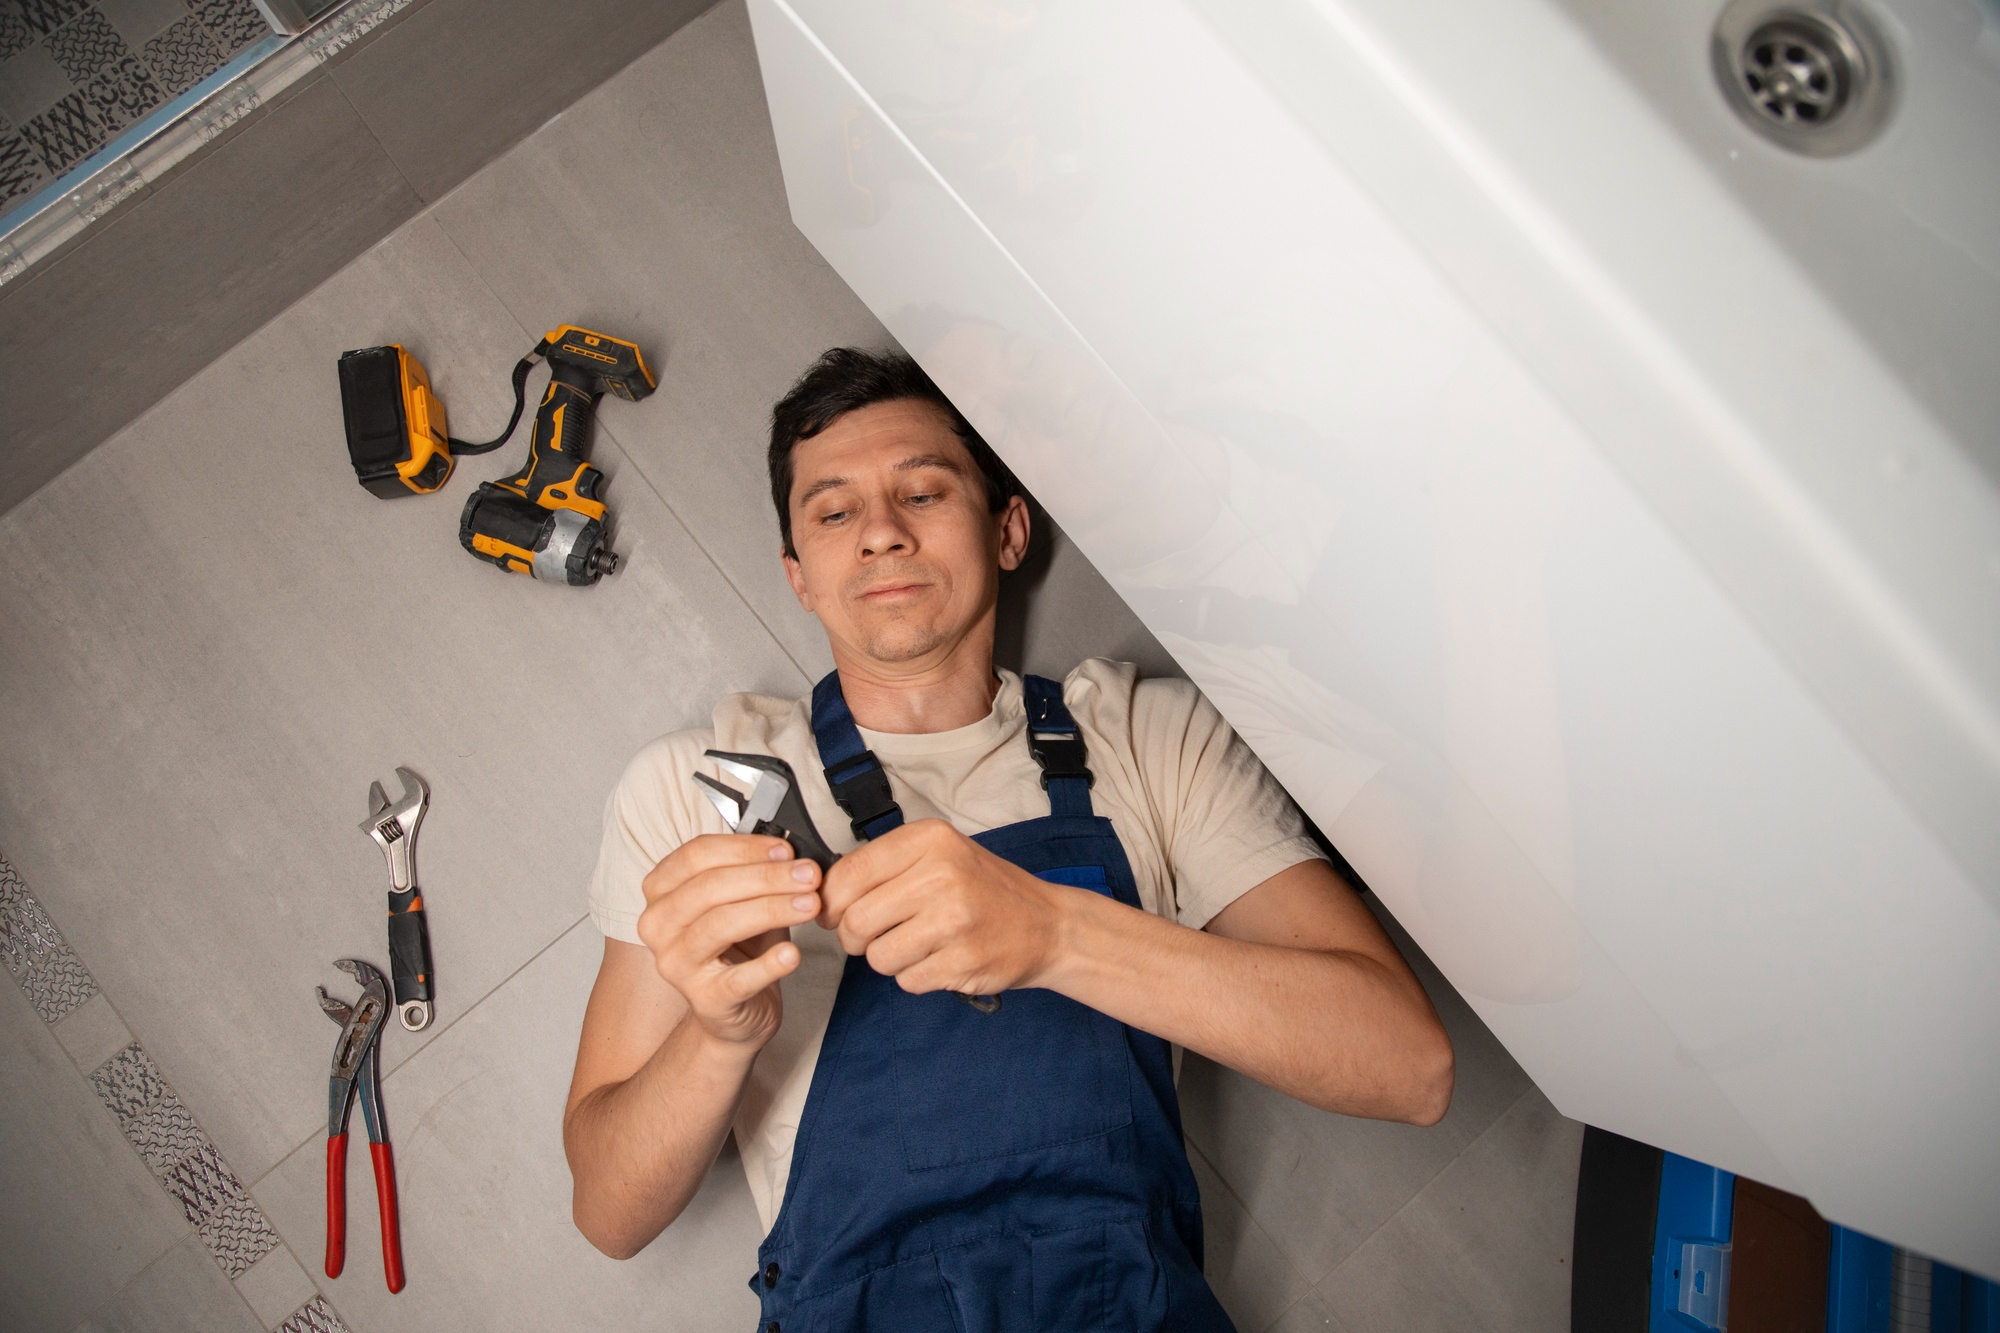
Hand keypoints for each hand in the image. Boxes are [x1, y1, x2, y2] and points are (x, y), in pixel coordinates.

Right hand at [636, 834, 822, 1048]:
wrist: (735, 1011)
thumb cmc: (739, 947)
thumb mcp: (744, 901)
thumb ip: (757, 873)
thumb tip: (791, 852)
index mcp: (662, 890)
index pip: (697, 855)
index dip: (745, 849)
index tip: (786, 850)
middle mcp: (658, 926)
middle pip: (709, 887)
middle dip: (766, 877)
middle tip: (808, 875)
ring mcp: (675, 965)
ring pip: (721, 925)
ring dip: (772, 909)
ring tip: (810, 904)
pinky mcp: (704, 999)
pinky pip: (737, 979)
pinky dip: (768, 964)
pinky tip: (792, 953)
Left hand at [818, 819, 1070, 996]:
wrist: (1047, 924)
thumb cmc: (983, 888)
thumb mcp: (938, 855)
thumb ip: (882, 867)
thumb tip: (819, 896)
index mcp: (929, 840)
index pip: (846, 875)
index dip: (831, 903)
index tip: (837, 913)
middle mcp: (942, 875)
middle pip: (855, 922)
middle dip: (856, 938)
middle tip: (877, 935)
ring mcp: (954, 920)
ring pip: (877, 957)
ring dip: (890, 959)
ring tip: (920, 944)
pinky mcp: (963, 961)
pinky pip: (906, 981)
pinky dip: (916, 976)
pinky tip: (941, 958)